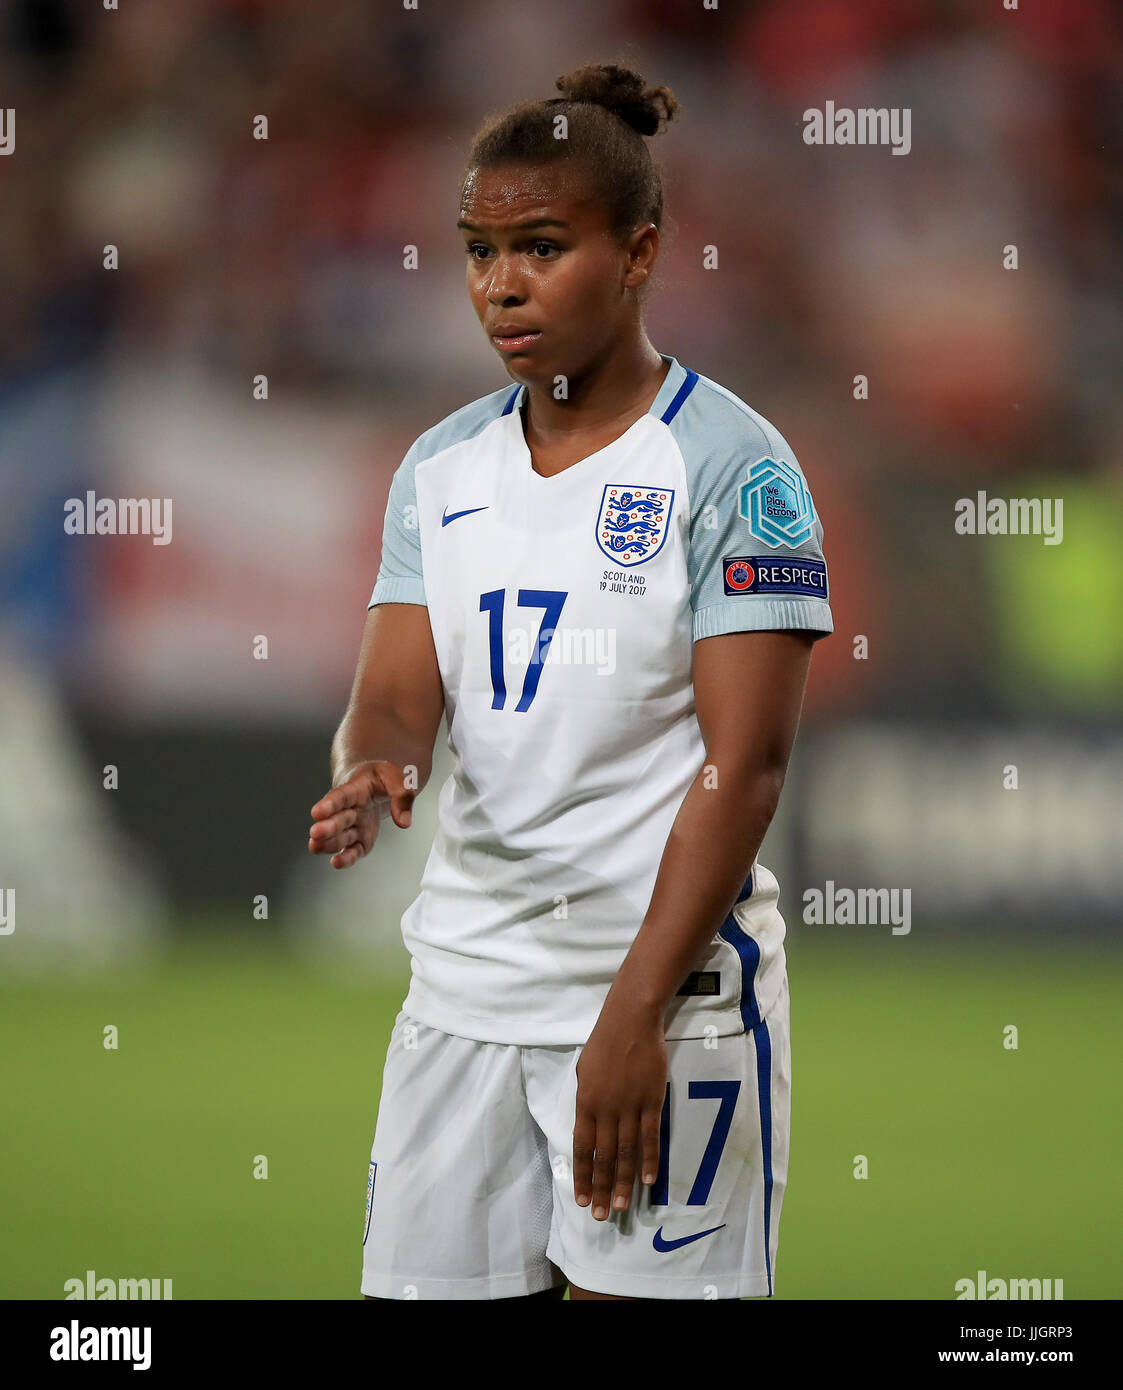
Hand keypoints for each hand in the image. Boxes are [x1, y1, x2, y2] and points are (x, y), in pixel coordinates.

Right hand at [307, 760, 414, 868]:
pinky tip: (336, 862)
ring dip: (329, 843)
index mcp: (356, 788)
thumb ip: (403, 795)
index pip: (342, 795)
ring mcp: (354, 826)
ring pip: (341, 837)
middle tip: (315, 833)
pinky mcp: (361, 840)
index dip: (329, 804)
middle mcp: (351, 809)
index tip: (317, 812)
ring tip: (315, 847)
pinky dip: (346, 858)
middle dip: (327, 826)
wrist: (377, 784)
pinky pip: (353, 850)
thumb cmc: (382, 778)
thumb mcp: (397, 777)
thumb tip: (404, 822)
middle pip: (338, 818)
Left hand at [573, 998, 666, 1219]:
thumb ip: (586, 1101)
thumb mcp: (583, 1071)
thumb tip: (589, 1127)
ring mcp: (630, 1106)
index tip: (582, 1199)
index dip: (583, 1175)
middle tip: (602, 1216)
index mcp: (585, 1102)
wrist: (630, 1020)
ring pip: (627, 1152)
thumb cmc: (603, 1043)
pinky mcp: (652, 1101)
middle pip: (604, 1156)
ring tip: (622, 1207)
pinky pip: (650, 1136)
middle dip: (602, 1188)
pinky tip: (648, 1181)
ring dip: (624, 1182)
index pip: (582, 1148)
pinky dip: (649, 1160)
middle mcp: (606, 1109)